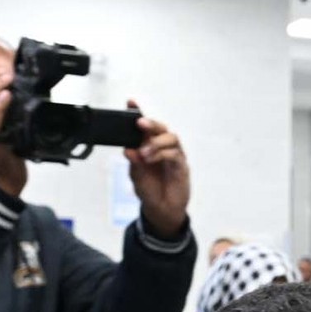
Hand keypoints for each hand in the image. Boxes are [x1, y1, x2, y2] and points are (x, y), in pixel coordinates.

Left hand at [124, 103, 190, 239]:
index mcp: (148, 145)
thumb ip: (133, 162)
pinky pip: (175, 154)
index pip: (144, 126)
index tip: (130, 101)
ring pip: (171, 138)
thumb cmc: (149, 189)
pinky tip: (151, 159)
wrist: (161, 209)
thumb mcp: (135, 174)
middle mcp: (162, 147)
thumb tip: (128, 150)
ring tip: (144, 152)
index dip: (137, 112)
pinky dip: (163, 154)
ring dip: (157, 142)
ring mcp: (173, 156)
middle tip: (140, 123)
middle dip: (151, 123)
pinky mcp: (181, 167)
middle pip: (161, 128)